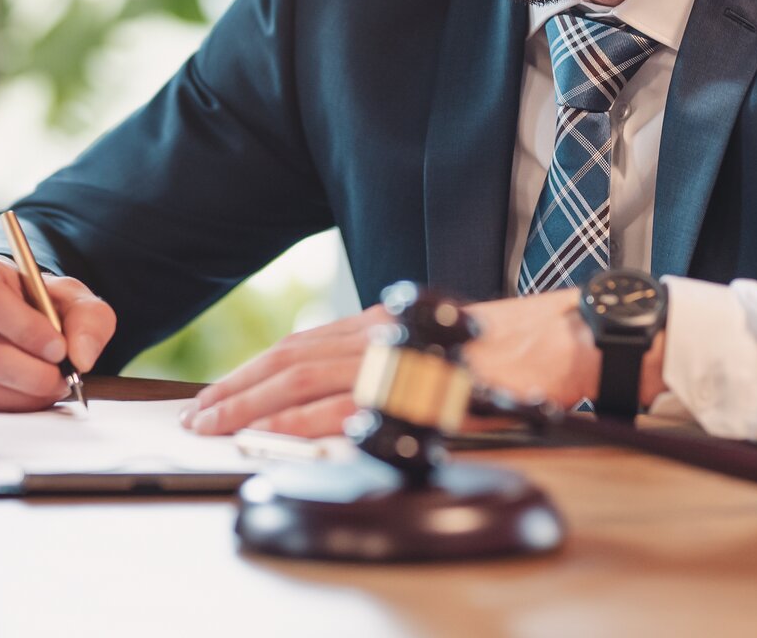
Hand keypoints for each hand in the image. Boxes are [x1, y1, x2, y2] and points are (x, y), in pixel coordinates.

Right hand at [0, 247, 115, 410]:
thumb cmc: (23, 301)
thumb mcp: (63, 294)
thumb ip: (87, 318)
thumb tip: (82, 357)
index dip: (26, 330)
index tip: (59, 350)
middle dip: (32, 374)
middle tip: (62, 379)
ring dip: (20, 396)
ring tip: (46, 387)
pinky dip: (0, 408)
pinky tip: (19, 394)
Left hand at [184, 288, 603, 437]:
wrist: (558, 339)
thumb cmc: (503, 347)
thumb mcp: (430, 343)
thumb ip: (384, 361)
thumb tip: (338, 395)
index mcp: (377, 324)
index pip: (299, 345)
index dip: (252, 370)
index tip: (217, 394)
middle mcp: (378, 334)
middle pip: (290, 359)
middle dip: (237, 389)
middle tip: (198, 414)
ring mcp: (396, 357)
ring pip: (307, 378)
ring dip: (256, 404)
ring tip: (218, 424)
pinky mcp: (417, 385)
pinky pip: (351, 403)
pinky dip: (309, 418)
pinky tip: (280, 432)